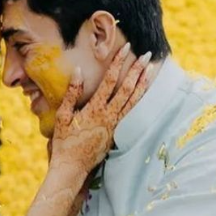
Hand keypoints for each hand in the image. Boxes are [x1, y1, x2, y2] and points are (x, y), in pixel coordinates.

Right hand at [49, 44, 151, 179]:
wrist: (72, 166)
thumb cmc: (64, 141)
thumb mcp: (63, 115)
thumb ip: (72, 93)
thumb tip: (79, 71)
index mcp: (94, 109)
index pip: (110, 80)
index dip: (118, 63)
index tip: (126, 49)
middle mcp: (109, 116)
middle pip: (127, 88)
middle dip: (137, 70)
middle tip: (147, 55)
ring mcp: (116, 124)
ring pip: (134, 100)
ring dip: (143, 83)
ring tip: (151, 69)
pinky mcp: (119, 132)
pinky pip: (133, 112)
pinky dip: (140, 99)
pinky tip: (144, 91)